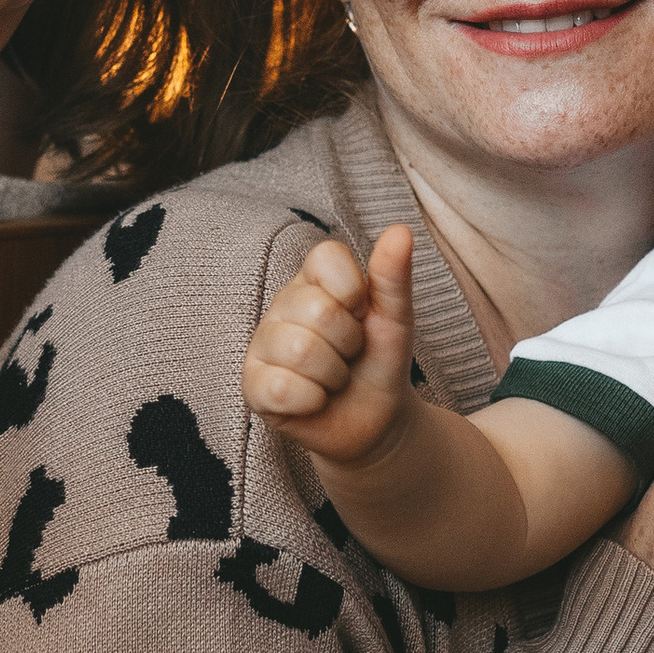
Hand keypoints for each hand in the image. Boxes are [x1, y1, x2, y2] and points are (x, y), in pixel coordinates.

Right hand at [243, 227, 418, 472]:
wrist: (377, 421)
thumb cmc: (379, 362)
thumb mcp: (396, 318)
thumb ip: (394, 276)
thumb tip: (400, 230)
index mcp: (312, 280)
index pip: (326, 258)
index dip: (355, 292)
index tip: (362, 315)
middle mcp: (281, 306)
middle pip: (318, 310)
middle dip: (349, 343)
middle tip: (349, 354)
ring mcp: (262, 345)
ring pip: (301, 351)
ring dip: (334, 375)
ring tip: (333, 378)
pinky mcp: (253, 385)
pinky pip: (281, 388)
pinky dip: (313, 401)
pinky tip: (314, 400)